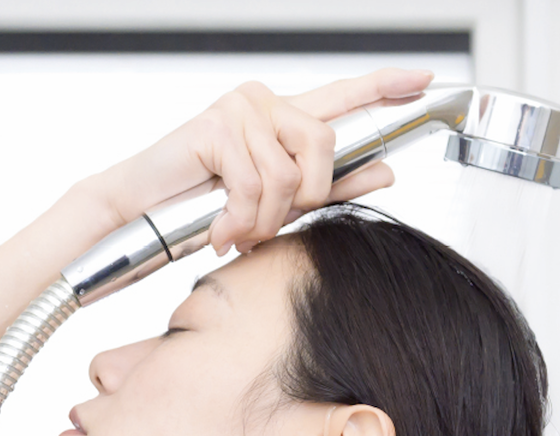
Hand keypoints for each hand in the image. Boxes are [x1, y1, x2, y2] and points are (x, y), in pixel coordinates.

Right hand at [83, 66, 434, 255]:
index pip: (341, 96)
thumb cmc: (197, 207)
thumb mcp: (276, 203)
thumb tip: (386, 171)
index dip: (383, 87)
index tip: (421, 80)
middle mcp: (263, 104)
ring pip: (287, 173)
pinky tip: (221, 227)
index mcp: (280, 118)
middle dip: (304, 197)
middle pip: (323, 144)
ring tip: (236, 230)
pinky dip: (240, 217)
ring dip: (264, 218)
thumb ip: (330, 186)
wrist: (137, 213)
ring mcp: (239, 110)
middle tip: (269, 223)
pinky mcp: (216, 126)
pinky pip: (254, 182)